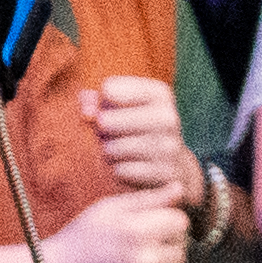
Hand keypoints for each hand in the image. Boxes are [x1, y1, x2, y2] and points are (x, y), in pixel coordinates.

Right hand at [36, 187, 194, 262]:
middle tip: (137, 246)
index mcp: (138, 232)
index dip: (167, 221)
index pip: (181, 222)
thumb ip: (147, 199)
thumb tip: (179, 189)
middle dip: (165, 247)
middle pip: (181, 251)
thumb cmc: (78, 240)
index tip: (149, 224)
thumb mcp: (107, 210)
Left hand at [87, 75, 201, 216]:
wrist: (175, 165)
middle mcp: (168, 116)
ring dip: (107, 151)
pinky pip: (122, 171)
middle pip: (106, 120)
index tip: (108, 108)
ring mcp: (169, 146)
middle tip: (106, 133)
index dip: (100, 102)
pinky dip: (119, 170)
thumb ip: (95, 101)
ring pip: (113, 148)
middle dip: (100, 129)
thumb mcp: (120, 108)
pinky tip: (128, 166)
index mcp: (158, 93)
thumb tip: (86, 112)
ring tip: (116, 149)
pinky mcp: (164, 173)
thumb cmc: (137, 128)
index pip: (109, 89)